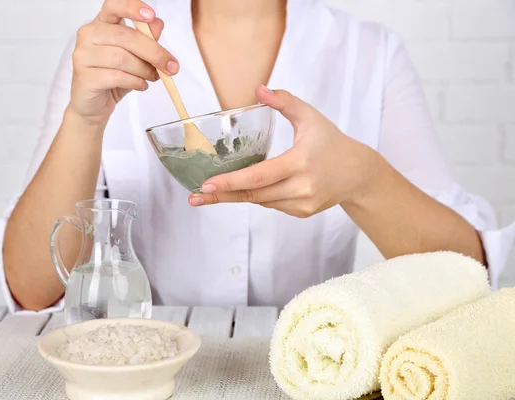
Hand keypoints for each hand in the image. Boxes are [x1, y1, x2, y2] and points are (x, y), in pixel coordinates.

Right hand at [69, 0, 178, 124]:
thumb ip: (146, 39)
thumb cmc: (114, 77)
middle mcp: (88, 35)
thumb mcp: (136, 57)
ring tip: (152, 77)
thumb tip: (158, 23)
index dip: (132, 7)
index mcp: (102, 24)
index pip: (113, 5)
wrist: (94, 105)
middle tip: (171, 67)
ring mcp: (82, 55)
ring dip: (144, 70)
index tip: (151, 16)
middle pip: (126, 36)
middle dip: (154, 52)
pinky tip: (141, 86)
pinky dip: (135, 82)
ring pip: (122, 58)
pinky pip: (116, 76)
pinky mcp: (84, 77)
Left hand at [188, 85, 381, 217]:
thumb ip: (285, 102)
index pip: (259, 176)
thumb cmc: (332, 142)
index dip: (231, 182)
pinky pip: (272, 204)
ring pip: (261, 201)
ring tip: (212, 193)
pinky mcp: (302, 212)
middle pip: (253, 195)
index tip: (207, 186)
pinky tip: (251, 188)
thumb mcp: (311, 117)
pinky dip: (260, 196)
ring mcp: (302, 203)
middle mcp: (301, 187)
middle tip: (195, 197)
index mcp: (300, 162)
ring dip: (238, 195)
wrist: (358, 174)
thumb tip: (258, 89)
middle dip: (222, 196)